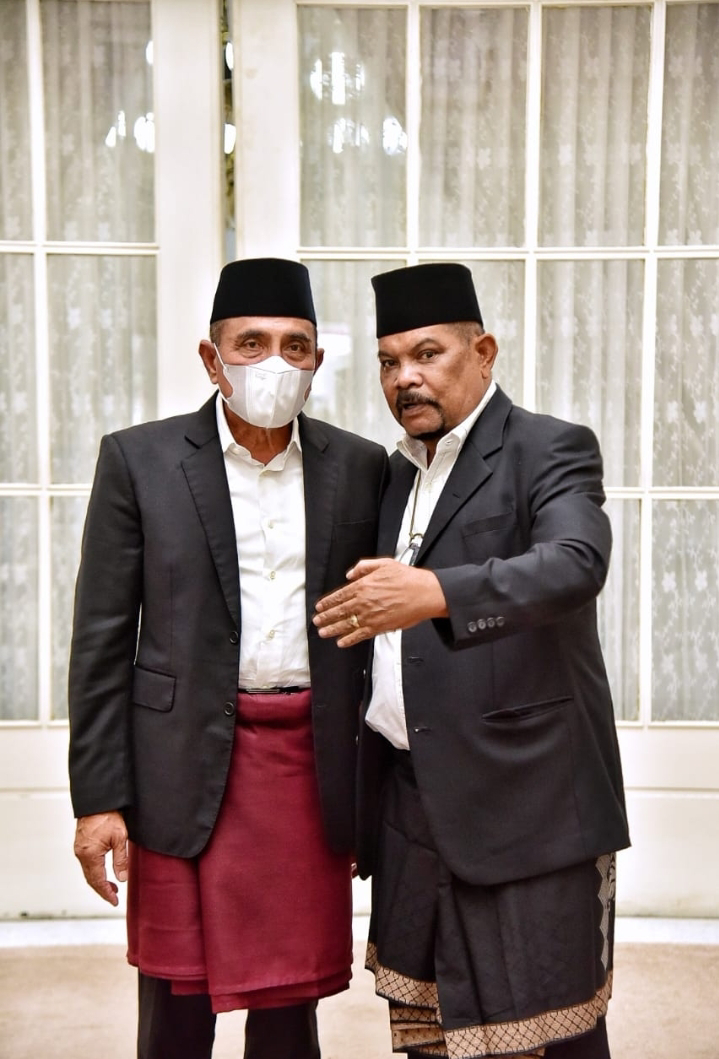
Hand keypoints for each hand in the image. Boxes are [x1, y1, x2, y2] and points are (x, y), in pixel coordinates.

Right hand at [73, 811, 127, 906]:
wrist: (98, 800)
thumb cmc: (109, 816)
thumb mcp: (120, 838)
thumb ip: (121, 860)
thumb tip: (122, 878)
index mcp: (90, 854)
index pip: (98, 881)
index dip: (106, 893)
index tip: (115, 901)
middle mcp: (81, 854)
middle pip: (91, 879)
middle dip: (103, 889)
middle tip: (114, 897)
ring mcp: (79, 849)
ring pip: (88, 872)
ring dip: (99, 881)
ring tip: (112, 886)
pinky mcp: (80, 844)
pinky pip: (87, 863)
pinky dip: (95, 871)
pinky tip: (104, 871)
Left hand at [313, 557, 447, 646]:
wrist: (425, 594)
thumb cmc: (407, 578)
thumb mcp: (384, 563)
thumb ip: (363, 567)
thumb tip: (349, 575)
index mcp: (363, 585)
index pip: (339, 596)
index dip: (327, 603)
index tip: (320, 607)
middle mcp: (364, 602)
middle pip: (339, 611)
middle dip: (326, 617)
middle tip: (317, 621)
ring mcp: (370, 616)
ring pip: (346, 624)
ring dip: (332, 629)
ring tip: (323, 632)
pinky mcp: (380, 627)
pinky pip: (360, 635)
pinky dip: (349, 639)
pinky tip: (341, 642)